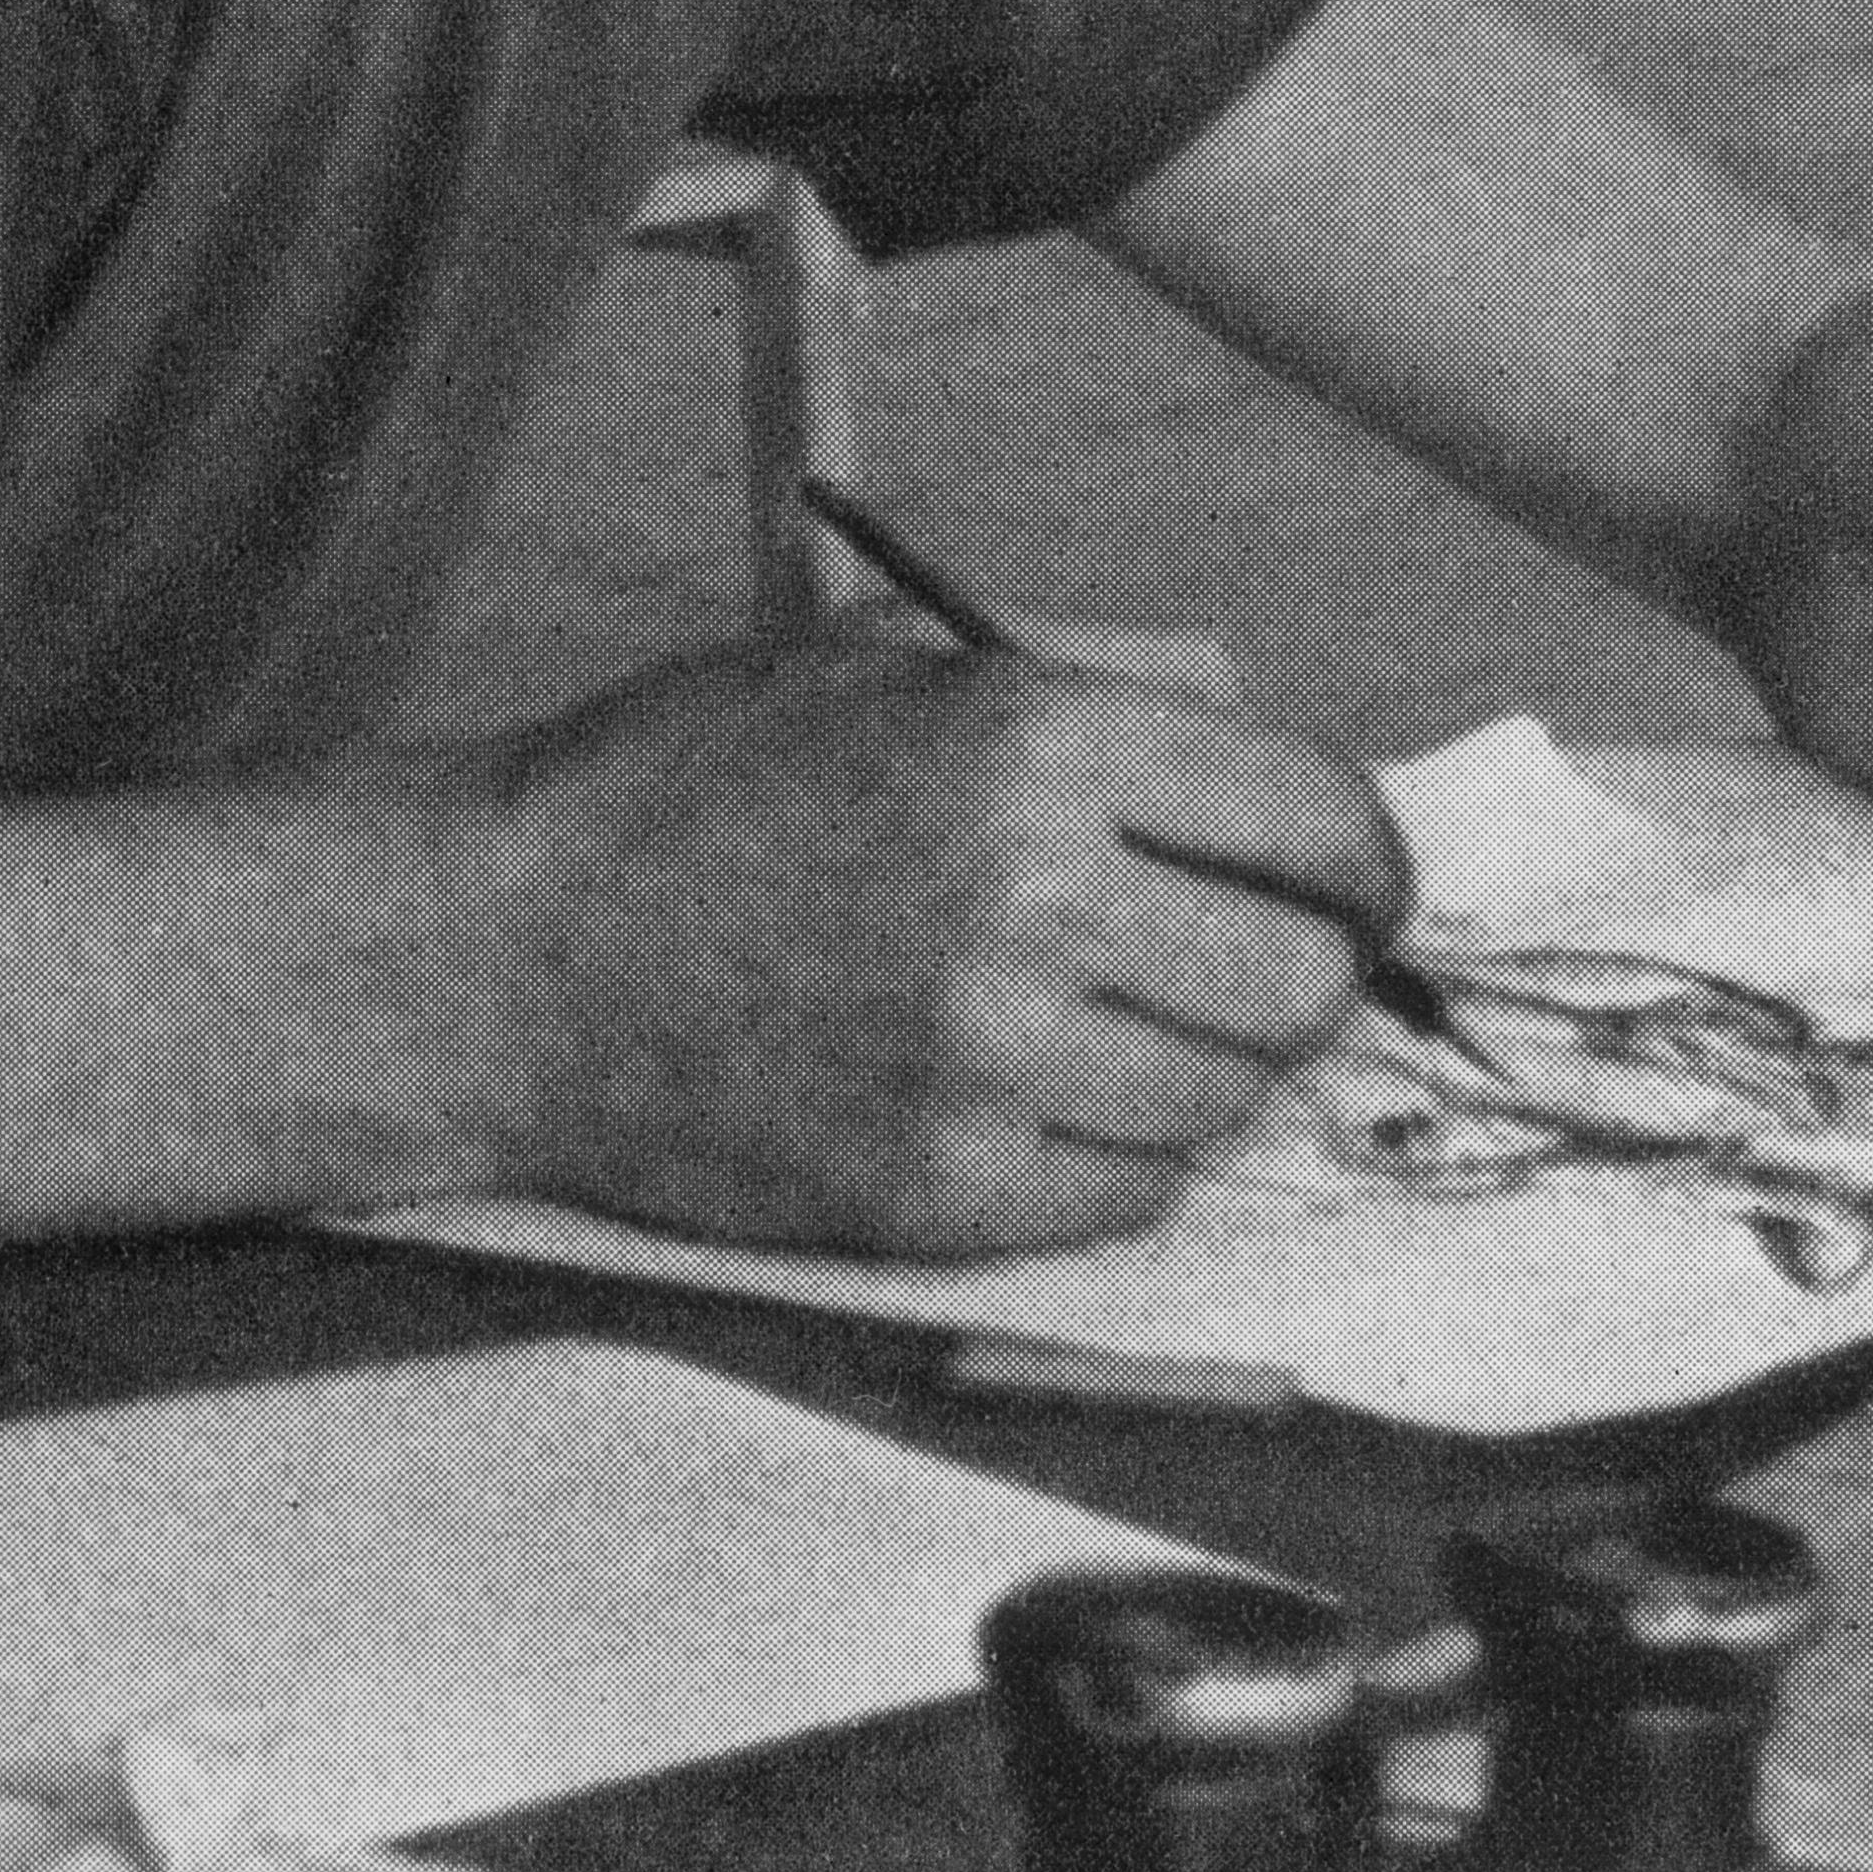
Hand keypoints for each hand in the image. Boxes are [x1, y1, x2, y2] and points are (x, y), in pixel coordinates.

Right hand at [481, 640, 1412, 1257]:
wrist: (508, 955)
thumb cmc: (698, 789)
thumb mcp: (896, 676)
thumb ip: (1095, 707)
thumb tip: (1276, 772)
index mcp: (1038, 740)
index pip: (1321, 822)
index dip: (1364, 865)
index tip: (1354, 891)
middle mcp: (1036, 897)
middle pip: (1303, 980)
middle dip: (1296, 973)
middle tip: (1238, 969)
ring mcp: (991, 1060)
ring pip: (1229, 1099)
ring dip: (1201, 1069)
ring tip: (1106, 1025)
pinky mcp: (943, 1193)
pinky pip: (1133, 1195)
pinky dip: (1117, 1157)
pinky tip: (1036, 1099)